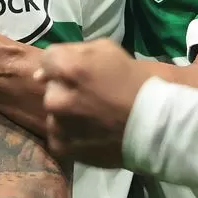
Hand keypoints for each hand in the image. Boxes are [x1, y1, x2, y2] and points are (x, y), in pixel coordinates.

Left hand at [37, 40, 157, 167]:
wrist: (155, 125)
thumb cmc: (133, 82)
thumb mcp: (107, 49)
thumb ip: (73, 52)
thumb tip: (42, 72)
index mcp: (67, 68)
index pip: (47, 60)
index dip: (63, 65)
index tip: (79, 74)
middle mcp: (56, 97)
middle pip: (51, 89)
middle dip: (66, 91)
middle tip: (91, 98)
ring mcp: (58, 125)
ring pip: (54, 114)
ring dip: (67, 114)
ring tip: (93, 118)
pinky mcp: (62, 147)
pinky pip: (58, 137)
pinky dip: (70, 135)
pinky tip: (90, 133)